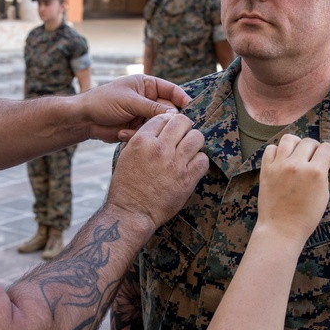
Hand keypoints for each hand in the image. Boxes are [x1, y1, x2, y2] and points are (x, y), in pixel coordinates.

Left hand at [77, 75, 190, 142]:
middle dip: (164, 119)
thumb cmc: (104, 101)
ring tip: (130, 129)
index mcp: (147, 85)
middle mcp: (149, 100)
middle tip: (160, 125)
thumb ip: (153, 108)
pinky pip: (148, 134)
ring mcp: (144, 115)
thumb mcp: (130, 101)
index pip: (171, 90)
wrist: (85, 119)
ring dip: (147, 129)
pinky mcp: (138, 129)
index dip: (182, 98)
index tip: (189, 106)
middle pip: (169, 110)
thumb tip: (175, 115)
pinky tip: (121, 133)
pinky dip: (136, 135)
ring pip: (159, 125)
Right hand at [106, 113, 208, 229]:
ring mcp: (175, 163)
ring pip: (196, 137)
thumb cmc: (126, 185)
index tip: (170, 130)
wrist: (131, 212)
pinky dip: (200, 161)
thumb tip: (155, 127)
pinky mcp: (187, 179)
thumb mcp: (125, 155)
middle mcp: (159, 149)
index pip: (163, 117)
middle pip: (182, 122)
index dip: (168, 122)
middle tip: (183, 136)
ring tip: (189, 150)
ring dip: (194, 142)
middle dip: (184, 127)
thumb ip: (140, 139)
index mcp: (142, 141)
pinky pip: (203, 160)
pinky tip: (192, 165)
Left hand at [255, 135, 329, 248]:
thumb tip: (320, 160)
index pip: (326, 148)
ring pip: (289, 139)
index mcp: (316, 173)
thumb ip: (322, 174)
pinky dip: (278, 151)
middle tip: (313, 156)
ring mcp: (280, 166)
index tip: (327, 156)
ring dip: (296, 144)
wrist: (281, 229)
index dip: (329, 151)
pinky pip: (271, 149)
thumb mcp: (323, 195)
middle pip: (309, 142)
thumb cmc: (305, 217)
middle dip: (314, 147)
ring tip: (297, 153)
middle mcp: (297, 166)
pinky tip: (282, 159)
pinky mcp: (266, 170)